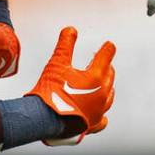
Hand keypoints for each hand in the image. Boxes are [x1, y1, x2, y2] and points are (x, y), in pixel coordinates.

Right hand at [25, 26, 114, 145]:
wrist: (45, 119)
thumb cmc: (51, 91)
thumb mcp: (57, 63)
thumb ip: (65, 45)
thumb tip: (71, 30)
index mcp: (96, 78)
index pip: (105, 58)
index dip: (107, 49)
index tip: (109, 45)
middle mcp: (102, 94)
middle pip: (109, 76)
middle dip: (105, 66)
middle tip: (100, 61)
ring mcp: (99, 111)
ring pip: (109, 96)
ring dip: (106, 87)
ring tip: (102, 83)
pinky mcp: (93, 124)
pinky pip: (103, 118)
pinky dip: (102, 112)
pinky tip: (100, 112)